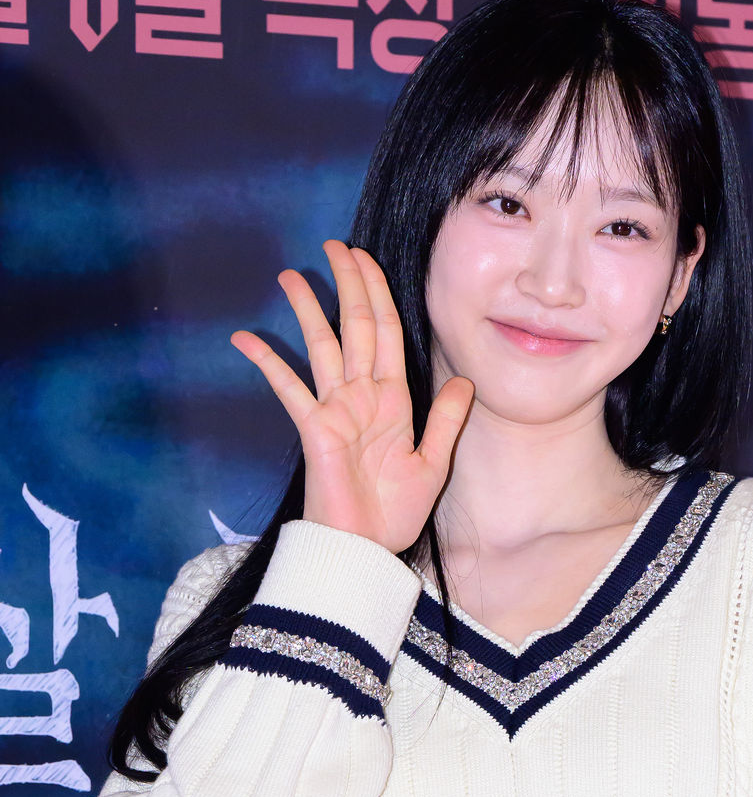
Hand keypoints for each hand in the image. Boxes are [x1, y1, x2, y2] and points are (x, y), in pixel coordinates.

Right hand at [230, 240, 473, 553]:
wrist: (364, 550)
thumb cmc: (394, 514)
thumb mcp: (431, 463)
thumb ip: (446, 420)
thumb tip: (464, 380)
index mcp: (394, 400)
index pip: (388, 333)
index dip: (379, 295)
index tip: (366, 261)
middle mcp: (363, 396)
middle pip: (357, 327)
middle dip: (349, 285)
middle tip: (335, 245)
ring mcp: (335, 409)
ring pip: (323, 346)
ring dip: (309, 309)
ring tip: (290, 275)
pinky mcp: (313, 428)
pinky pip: (289, 388)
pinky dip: (268, 362)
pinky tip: (245, 338)